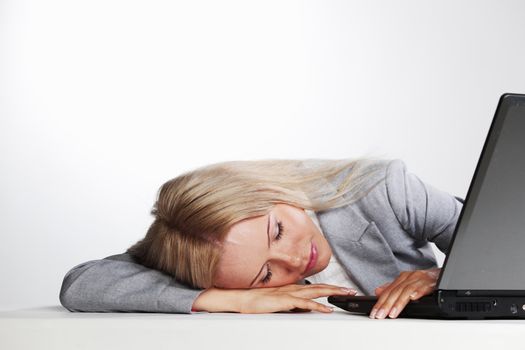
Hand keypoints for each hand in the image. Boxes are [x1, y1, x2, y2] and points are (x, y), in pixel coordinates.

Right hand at [236, 283, 356, 313]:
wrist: (243, 299)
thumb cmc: (258, 300)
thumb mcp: (280, 302)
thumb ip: (293, 304)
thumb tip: (305, 309)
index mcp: (293, 287)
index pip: (316, 286)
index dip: (331, 287)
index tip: (343, 290)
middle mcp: (294, 288)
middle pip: (320, 287)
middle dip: (337, 288)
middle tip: (351, 291)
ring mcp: (290, 293)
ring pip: (316, 292)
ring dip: (332, 293)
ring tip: (345, 295)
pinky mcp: (286, 301)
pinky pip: (305, 304)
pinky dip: (318, 306)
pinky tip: (327, 309)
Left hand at [370, 267, 440, 318]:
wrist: (441, 273)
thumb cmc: (423, 281)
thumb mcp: (407, 283)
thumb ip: (392, 288)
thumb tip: (377, 291)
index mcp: (403, 278)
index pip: (388, 291)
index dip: (379, 302)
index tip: (374, 313)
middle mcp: (410, 277)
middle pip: (395, 291)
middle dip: (386, 305)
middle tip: (380, 315)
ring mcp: (420, 279)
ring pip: (406, 291)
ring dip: (399, 303)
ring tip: (392, 313)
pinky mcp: (431, 283)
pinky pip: (423, 287)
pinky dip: (418, 292)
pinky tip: (413, 299)